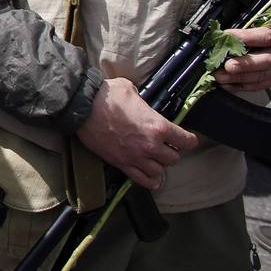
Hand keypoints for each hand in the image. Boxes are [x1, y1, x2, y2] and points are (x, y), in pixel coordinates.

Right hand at [75, 76, 197, 189]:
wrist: (82, 108)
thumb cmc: (105, 96)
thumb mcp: (129, 88)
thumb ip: (141, 98)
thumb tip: (140, 100)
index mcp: (157, 126)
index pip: (186, 141)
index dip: (189, 140)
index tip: (186, 139)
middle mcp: (151, 145)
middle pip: (174, 158)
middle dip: (171, 152)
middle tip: (165, 146)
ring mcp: (136, 157)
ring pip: (160, 171)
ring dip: (159, 165)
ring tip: (155, 159)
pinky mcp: (122, 164)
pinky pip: (143, 180)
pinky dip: (150, 181)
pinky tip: (152, 178)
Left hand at [214, 25, 270, 93]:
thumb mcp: (266, 24)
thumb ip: (249, 30)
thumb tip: (225, 35)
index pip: (267, 36)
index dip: (246, 37)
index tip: (226, 36)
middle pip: (267, 60)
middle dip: (245, 65)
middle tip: (228, 66)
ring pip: (263, 76)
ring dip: (239, 78)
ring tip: (221, 77)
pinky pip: (261, 85)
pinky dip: (243, 86)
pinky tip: (228, 85)